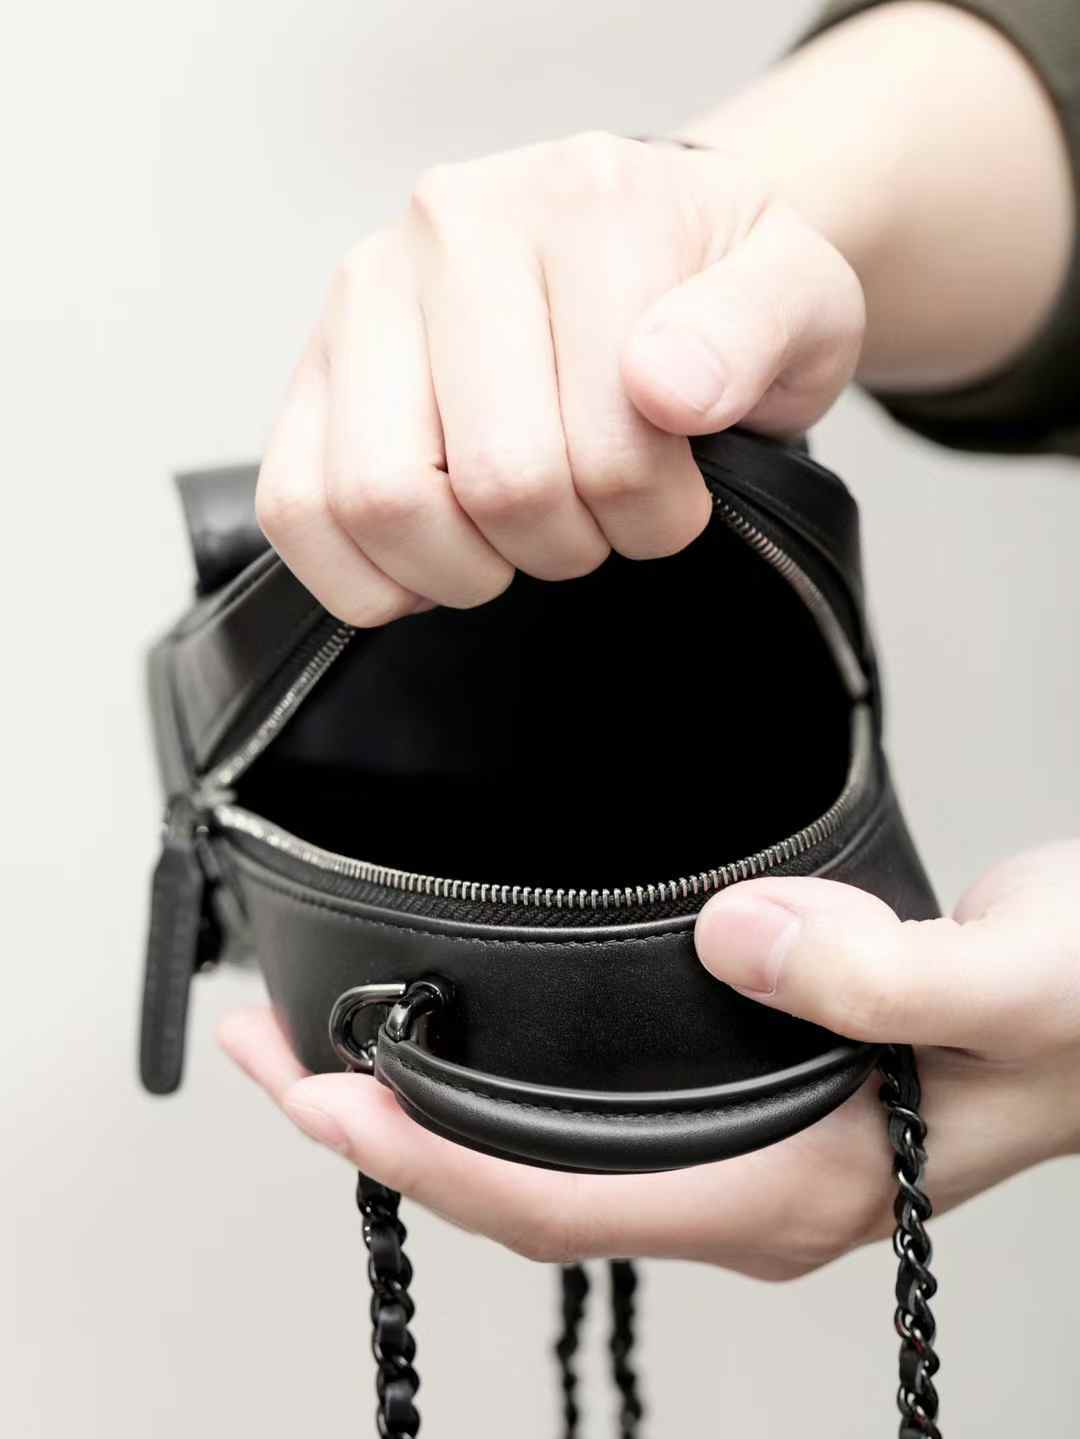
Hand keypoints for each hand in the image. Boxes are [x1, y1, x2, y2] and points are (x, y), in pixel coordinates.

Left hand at [220, 842, 1079, 1273]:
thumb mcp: (1015, 981)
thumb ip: (884, 974)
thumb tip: (742, 941)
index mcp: (798, 1188)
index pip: (569, 1205)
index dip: (429, 1161)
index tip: (318, 1096)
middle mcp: (760, 1187)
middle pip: (528, 1193)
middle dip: (387, 1138)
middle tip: (275, 1058)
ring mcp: (755, 1146)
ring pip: (555, 1160)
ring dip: (435, 1113)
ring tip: (332, 1048)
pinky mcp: (757, 1095)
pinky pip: (599, 1114)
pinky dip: (508, 1083)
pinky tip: (467, 1043)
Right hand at [255, 131, 863, 625]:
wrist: (643, 246)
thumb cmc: (713, 287)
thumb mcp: (796, 296)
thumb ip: (755, 331)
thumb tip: (667, 388)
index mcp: (579, 201)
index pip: (608, 441)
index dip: (653, 516)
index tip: (675, 504)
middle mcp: (449, 228)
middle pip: (496, 481)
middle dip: (567, 545)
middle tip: (599, 525)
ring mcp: (363, 298)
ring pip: (379, 501)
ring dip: (468, 568)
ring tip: (518, 541)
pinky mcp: (310, 373)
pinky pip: (294, 509)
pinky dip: (368, 580)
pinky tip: (438, 562)